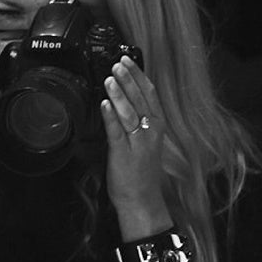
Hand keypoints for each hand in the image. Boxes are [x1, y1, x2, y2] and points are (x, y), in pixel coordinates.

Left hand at [101, 58, 169, 223]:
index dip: (138, 75)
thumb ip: (137, 123)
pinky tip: (105, 104)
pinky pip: (117, 131)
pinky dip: (111, 116)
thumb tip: (123, 103)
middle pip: (140, 99)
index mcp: (157, 125)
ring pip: (129, 112)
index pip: (149, 94)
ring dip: (119, 93)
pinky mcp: (123, 154)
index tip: (128, 61)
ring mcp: (138, 142)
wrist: (142, 200)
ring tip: (110, 78)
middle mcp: (150, 131)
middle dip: (128, 79)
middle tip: (117, 63)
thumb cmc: (141, 173)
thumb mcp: (145, 142)